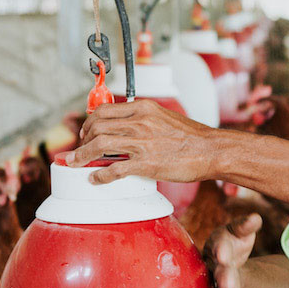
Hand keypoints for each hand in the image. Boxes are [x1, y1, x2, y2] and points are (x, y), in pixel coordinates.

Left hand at [66, 100, 216, 184]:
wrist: (211, 150)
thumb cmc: (191, 137)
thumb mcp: (163, 117)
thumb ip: (143, 119)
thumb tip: (125, 128)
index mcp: (143, 109)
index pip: (104, 110)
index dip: (88, 122)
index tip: (85, 133)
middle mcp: (139, 122)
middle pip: (97, 127)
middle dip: (82, 140)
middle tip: (78, 151)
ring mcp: (142, 143)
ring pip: (99, 145)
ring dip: (82, 156)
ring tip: (76, 164)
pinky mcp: (147, 163)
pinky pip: (114, 169)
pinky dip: (100, 175)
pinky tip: (96, 179)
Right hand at [204, 214, 261, 287]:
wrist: (226, 258)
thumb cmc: (234, 240)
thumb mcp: (240, 230)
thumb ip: (246, 225)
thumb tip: (256, 218)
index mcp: (218, 244)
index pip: (218, 246)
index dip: (220, 250)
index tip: (223, 254)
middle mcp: (215, 264)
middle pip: (219, 272)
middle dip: (224, 278)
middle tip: (228, 285)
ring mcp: (217, 282)